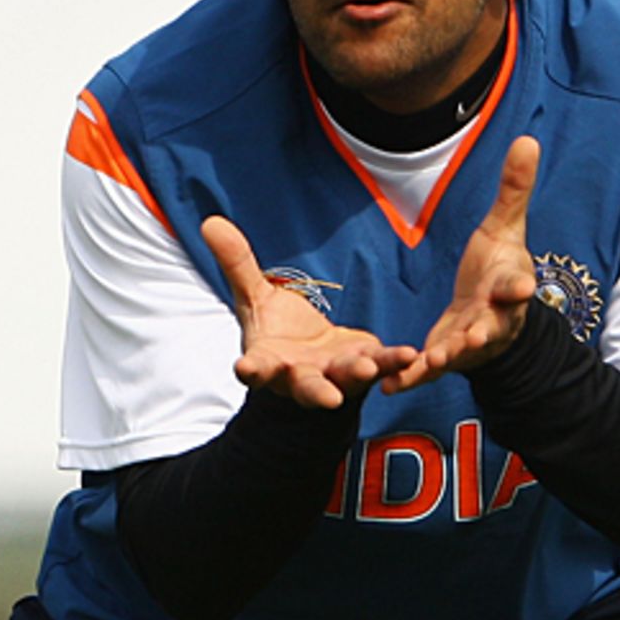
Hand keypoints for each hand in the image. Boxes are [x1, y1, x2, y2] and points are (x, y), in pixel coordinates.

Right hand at [202, 215, 417, 408]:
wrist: (310, 352)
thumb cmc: (278, 328)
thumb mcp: (255, 294)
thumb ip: (237, 264)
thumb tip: (210, 222)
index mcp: (270, 361)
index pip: (256, 368)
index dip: (250, 370)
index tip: (244, 369)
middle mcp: (301, 376)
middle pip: (306, 387)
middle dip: (316, 392)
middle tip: (328, 398)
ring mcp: (335, 375)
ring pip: (346, 379)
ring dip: (358, 375)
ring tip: (368, 368)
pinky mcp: (363, 365)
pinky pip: (380, 366)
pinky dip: (393, 362)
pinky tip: (410, 355)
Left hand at [383, 135, 539, 393]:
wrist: (491, 313)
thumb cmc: (498, 269)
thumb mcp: (505, 228)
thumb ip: (513, 189)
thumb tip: (528, 139)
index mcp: (508, 286)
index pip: (518, 285)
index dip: (518, 286)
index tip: (520, 287)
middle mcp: (493, 319)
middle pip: (490, 327)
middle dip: (482, 332)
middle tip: (472, 338)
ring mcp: (468, 344)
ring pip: (457, 353)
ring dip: (445, 357)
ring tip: (432, 361)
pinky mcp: (443, 358)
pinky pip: (425, 370)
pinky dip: (409, 377)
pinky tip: (386, 386)